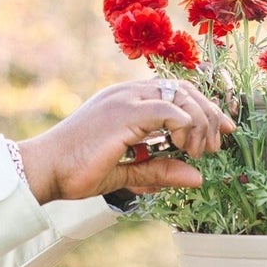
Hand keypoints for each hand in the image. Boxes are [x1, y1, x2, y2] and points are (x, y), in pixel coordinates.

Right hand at [18, 81, 234, 203]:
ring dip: (200, 124)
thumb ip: (161, 171)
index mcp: (128, 100)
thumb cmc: (77, 171)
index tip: (221, 132)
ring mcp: (126, 99)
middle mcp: (129, 93)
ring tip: (201, 150)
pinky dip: (185, 128)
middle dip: (210, 114)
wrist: (45, 170)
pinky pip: (168, 110)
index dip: (204, 109)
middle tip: (219, 142)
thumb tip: (197, 177)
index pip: (177, 91)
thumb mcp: (129, 172)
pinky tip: (185, 148)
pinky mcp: (124, 112)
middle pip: (185, 89)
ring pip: (181, 97)